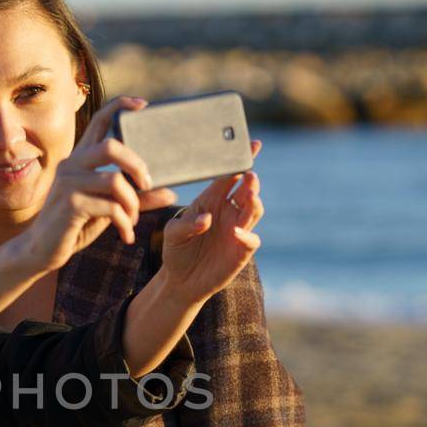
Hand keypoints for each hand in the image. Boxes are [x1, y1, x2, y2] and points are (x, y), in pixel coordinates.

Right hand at [14, 96, 178, 273]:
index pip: (99, 120)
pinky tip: (126, 235)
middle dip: (137, 165)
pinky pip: (110, 207)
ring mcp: (68, 183)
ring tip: (133, 220)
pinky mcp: (69, 204)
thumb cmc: (74, 226)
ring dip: (133, 204)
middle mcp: (71, 164)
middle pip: (111, 146)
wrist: (42, 251)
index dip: (120, 106)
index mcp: (80, 159)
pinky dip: (125, 223)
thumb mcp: (107, 209)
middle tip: (147, 185)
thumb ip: (136, 198)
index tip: (143, 104)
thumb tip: (171, 193)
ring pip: (114, 181)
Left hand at [155, 141, 265, 305]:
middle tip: (249, 175)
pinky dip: (247, 235)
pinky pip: (251, 239)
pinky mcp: (241, 251)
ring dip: (254, 201)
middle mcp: (228, 212)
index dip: (240, 161)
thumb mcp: (172, 234)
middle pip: (246, 191)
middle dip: (250, 181)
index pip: (229, 176)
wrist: (180, 280)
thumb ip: (186, 225)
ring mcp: (237, 230)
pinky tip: (236, 233)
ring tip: (249, 194)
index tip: (252, 145)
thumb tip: (206, 220)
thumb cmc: (176, 250)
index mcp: (211, 201)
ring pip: (254, 210)